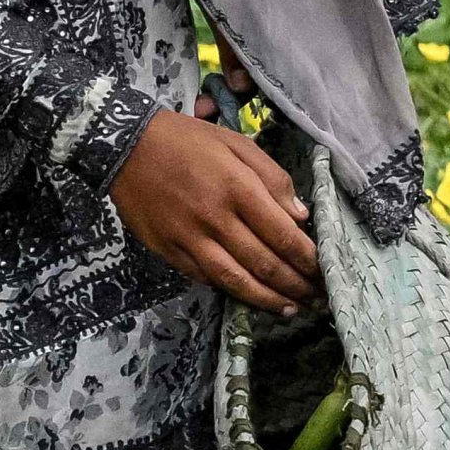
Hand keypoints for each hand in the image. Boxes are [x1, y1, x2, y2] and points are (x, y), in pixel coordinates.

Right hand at [111, 112, 317, 311]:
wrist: (126, 146)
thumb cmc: (188, 140)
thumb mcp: (237, 143)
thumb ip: (273, 178)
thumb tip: (300, 216)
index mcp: (238, 188)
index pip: (282, 234)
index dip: (307, 258)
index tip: (323, 270)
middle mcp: (215, 218)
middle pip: (263, 263)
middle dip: (294, 285)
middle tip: (316, 297)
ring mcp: (189, 238)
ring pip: (234, 280)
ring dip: (266, 299)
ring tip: (290, 309)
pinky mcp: (169, 250)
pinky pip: (205, 277)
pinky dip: (230, 289)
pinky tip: (249, 296)